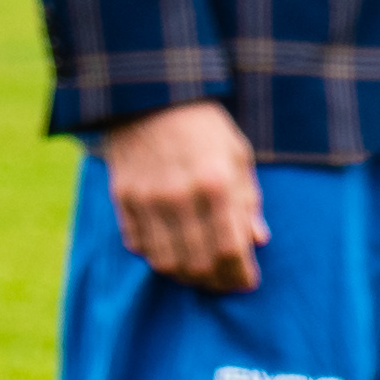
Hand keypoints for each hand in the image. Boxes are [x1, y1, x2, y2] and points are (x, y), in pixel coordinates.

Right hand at [97, 97, 264, 294]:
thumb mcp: (237, 156)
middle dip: (216, 282)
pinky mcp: (122, 196)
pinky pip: (138, 243)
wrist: (148, 96)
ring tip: (200, 274)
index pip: (229, 249)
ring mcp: (146, 198)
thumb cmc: (203, 127)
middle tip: (226, 283)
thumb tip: (257, 240)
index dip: (240, 274)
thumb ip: (247, 201)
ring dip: (185, 275)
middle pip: (197, 263)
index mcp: (215, 184)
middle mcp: (179, 196)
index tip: (248, 281)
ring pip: (165, 260)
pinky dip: (156, 255)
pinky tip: (171, 252)